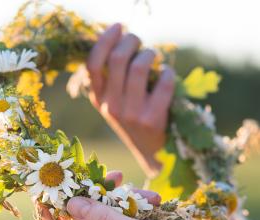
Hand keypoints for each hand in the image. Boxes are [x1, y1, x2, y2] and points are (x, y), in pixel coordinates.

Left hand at [40, 171, 209, 219]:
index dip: (51, 211)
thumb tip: (71, 203)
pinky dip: (133, 205)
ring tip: (150, 198)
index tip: (51, 185)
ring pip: (103, 211)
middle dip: (100, 194)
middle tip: (116, 176)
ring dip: (124, 199)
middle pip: (83, 217)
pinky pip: (118, 215)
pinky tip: (153, 202)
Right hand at [86, 23, 175, 176]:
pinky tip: (167, 75)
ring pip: (138, 67)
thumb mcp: (115, 102)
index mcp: (98, 100)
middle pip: (116, 60)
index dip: (105, 40)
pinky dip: (167, 72)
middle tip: (139, 40)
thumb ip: (113, 78)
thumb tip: (120, 40)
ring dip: (150, 53)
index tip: (118, 26)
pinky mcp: (152, 120)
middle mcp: (110, 107)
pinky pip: (162, 82)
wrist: (151, 154)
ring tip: (153, 56)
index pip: (92, 64)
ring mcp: (130, 114)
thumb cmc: (135, 119)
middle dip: (131, 40)